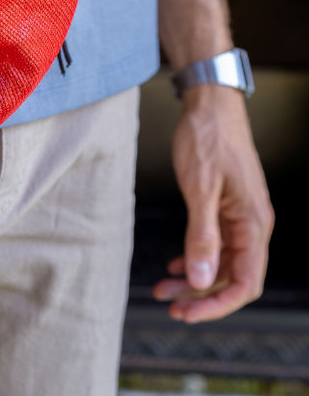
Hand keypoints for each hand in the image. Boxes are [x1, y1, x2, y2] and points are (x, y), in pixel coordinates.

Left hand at [154, 84, 273, 321]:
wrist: (209, 104)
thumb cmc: (206, 140)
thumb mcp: (200, 189)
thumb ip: (201, 236)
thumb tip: (200, 280)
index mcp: (254, 225)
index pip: (245, 282)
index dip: (217, 303)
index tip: (187, 312)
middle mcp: (252, 225)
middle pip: (232, 276)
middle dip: (201, 295)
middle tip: (169, 306)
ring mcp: (240, 216)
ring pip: (221, 261)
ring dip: (194, 278)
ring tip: (163, 289)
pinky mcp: (226, 206)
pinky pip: (215, 242)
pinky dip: (195, 256)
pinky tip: (175, 265)